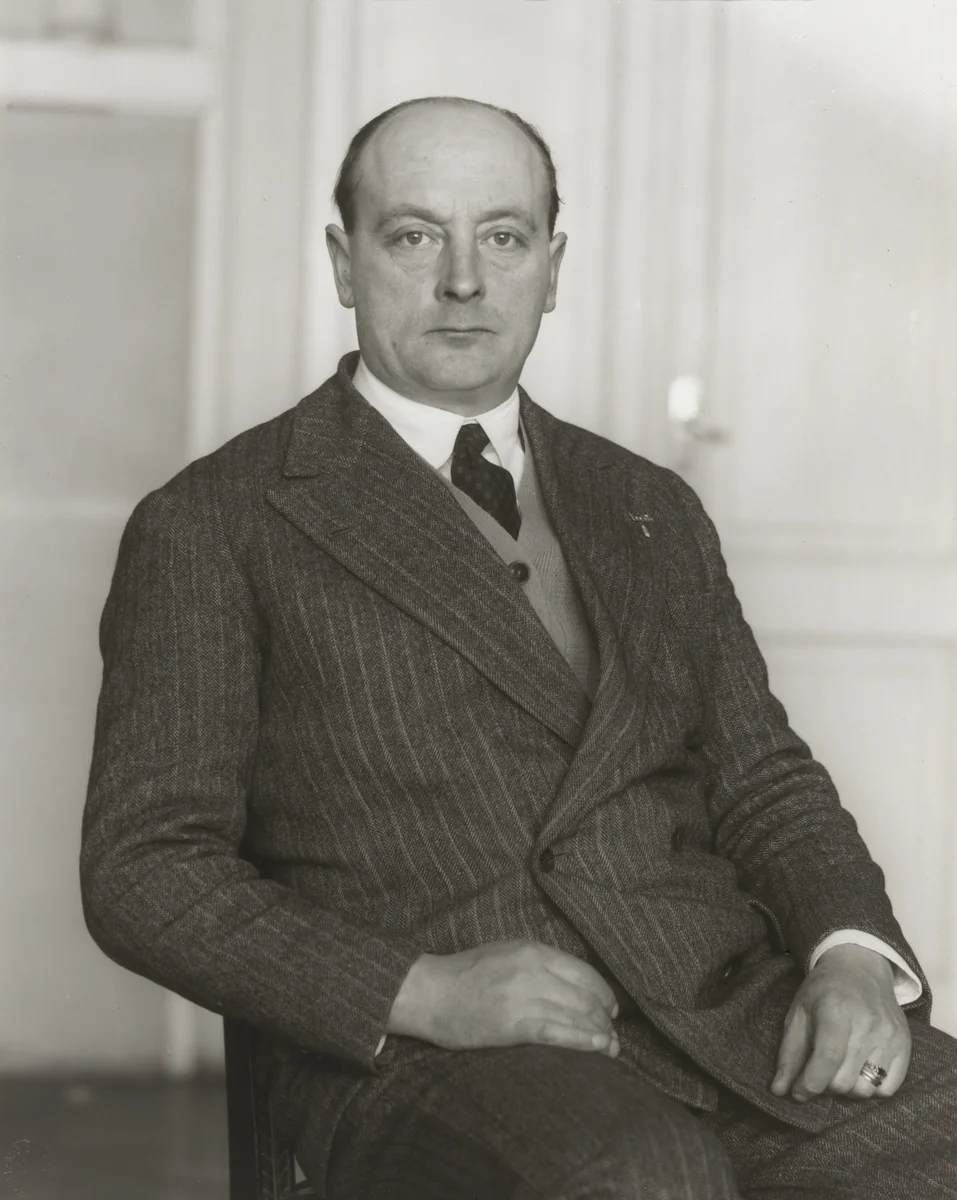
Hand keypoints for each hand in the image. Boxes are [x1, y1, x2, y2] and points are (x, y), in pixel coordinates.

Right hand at [387, 940, 620, 1056]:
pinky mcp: (514, 1025)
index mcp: (532, 950)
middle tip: (612, 1032)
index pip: (583, 971)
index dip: (603, 992)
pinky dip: (584, 1041)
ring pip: (576, 1015)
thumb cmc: (466, 974)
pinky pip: (558, 1032)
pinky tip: (599, 1048)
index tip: (611, 1008)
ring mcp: (524, 997)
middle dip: (605, 1017)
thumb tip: (574, 985)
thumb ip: (539, 964)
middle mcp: (532, 970)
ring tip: (610, 1046)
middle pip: (585, 995)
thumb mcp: (506, 953)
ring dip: (600, 1033)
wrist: (431, 993)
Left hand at [771, 943, 910, 1101]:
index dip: (810, 1082)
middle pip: (844, 1080)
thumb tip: (778, 1090)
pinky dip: (870, 1089)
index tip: (798, 1092)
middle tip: (818, 1072)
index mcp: (836, 1010)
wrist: (861, 968)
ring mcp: (890, 1036)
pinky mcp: (905, 1046)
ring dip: (847, 1089)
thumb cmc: (823, 991)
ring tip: (837, 1070)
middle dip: (824, 1086)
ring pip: (865, 1090)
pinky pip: (888, 1089)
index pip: (828, 1057)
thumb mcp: (798, 1013)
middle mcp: (867, 1024)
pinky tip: (858, 1070)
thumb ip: (788, 1053)